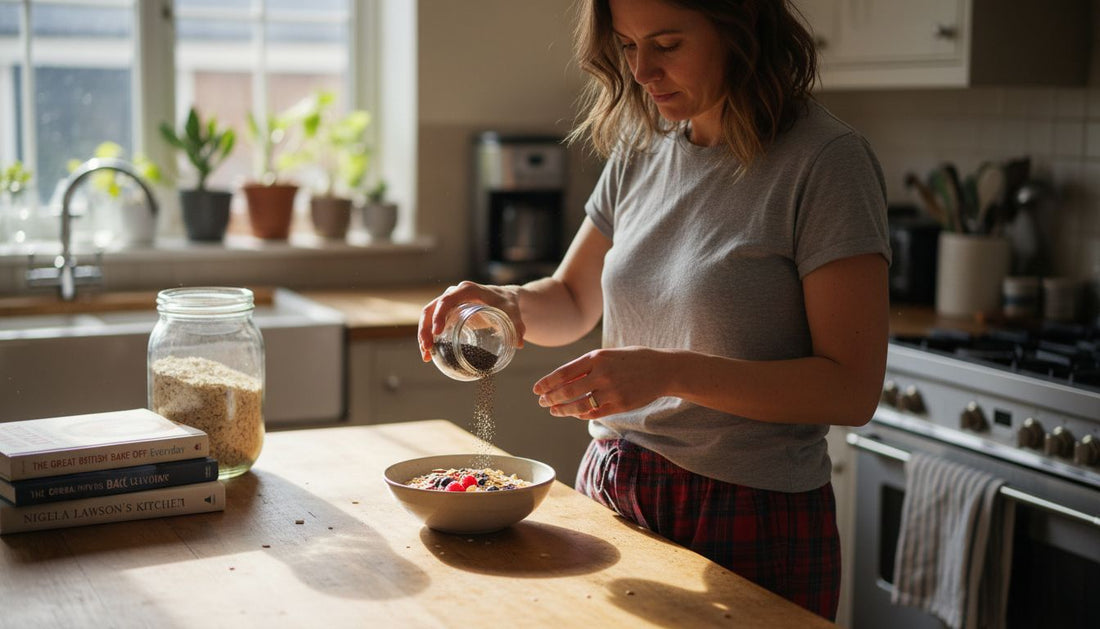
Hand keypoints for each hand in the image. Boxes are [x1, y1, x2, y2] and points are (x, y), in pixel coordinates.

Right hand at [417, 281, 525, 361]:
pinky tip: (429, 355)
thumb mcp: (513, 313)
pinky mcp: (448, 312)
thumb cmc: (508, 304)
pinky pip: (432, 322)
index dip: (440, 314)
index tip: (438, 332)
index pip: (448, 299)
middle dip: (426, 329)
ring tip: (426, 356)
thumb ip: (517, 326)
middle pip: (432, 309)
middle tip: (427, 348)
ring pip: (428, 316)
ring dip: (423, 335)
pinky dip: (429, 337)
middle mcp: (454, 294)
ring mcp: (449, 302)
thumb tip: (519, 344)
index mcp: (468, 290)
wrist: (505, 299)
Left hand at [532, 346, 673, 418]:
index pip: (563, 373)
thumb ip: (586, 367)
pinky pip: (594, 413)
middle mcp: (602, 374)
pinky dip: (581, 414)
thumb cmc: (632, 359)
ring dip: (562, 410)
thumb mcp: (608, 355)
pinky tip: (574, 413)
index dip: (547, 383)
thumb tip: (561, 380)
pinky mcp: (620, 405)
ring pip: (579, 406)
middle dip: (551, 398)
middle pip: (567, 391)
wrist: (663, 369)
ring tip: (553, 410)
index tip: (536, 390)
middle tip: (542, 402)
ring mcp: (612, 391)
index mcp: (597, 358)